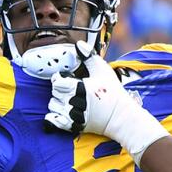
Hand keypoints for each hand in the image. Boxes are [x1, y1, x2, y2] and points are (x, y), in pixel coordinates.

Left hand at [44, 41, 168, 163]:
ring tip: (70, 100)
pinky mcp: (72, 126)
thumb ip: (89, 56)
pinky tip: (62, 111)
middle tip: (72, 90)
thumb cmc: (112, 92)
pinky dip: (53, 116)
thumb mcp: (102, 70)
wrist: (120, 116)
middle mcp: (73, 103)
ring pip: (52, 106)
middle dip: (61, 90)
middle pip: (54, 93)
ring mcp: (71, 116)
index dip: (60, 79)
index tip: (67, 79)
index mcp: (79, 88)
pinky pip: (52, 121)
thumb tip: (78, 45)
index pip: (57, 82)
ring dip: (58, 102)